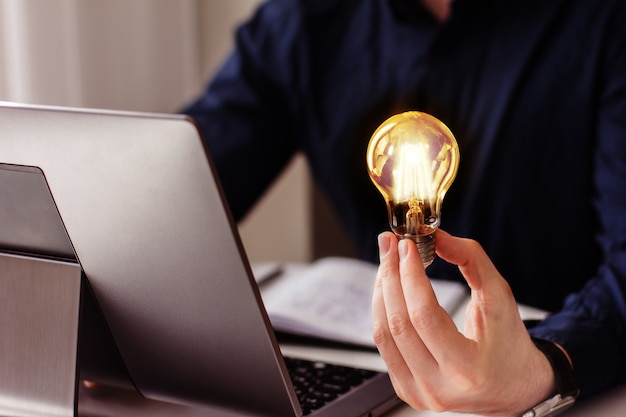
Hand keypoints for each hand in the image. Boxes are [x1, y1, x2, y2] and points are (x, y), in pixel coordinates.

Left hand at [372, 229, 555, 415]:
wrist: (512, 387)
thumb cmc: (509, 342)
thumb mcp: (501, 297)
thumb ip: (471, 260)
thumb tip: (436, 237)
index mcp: (468, 369)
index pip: (425, 317)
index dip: (410, 277)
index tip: (407, 246)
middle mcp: (439, 387)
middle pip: (399, 323)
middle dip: (390, 276)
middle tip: (390, 245)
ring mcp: (419, 392)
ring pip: (384, 334)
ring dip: (382, 291)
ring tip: (388, 262)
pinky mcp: (407, 390)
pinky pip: (384, 345)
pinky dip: (382, 310)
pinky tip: (389, 288)